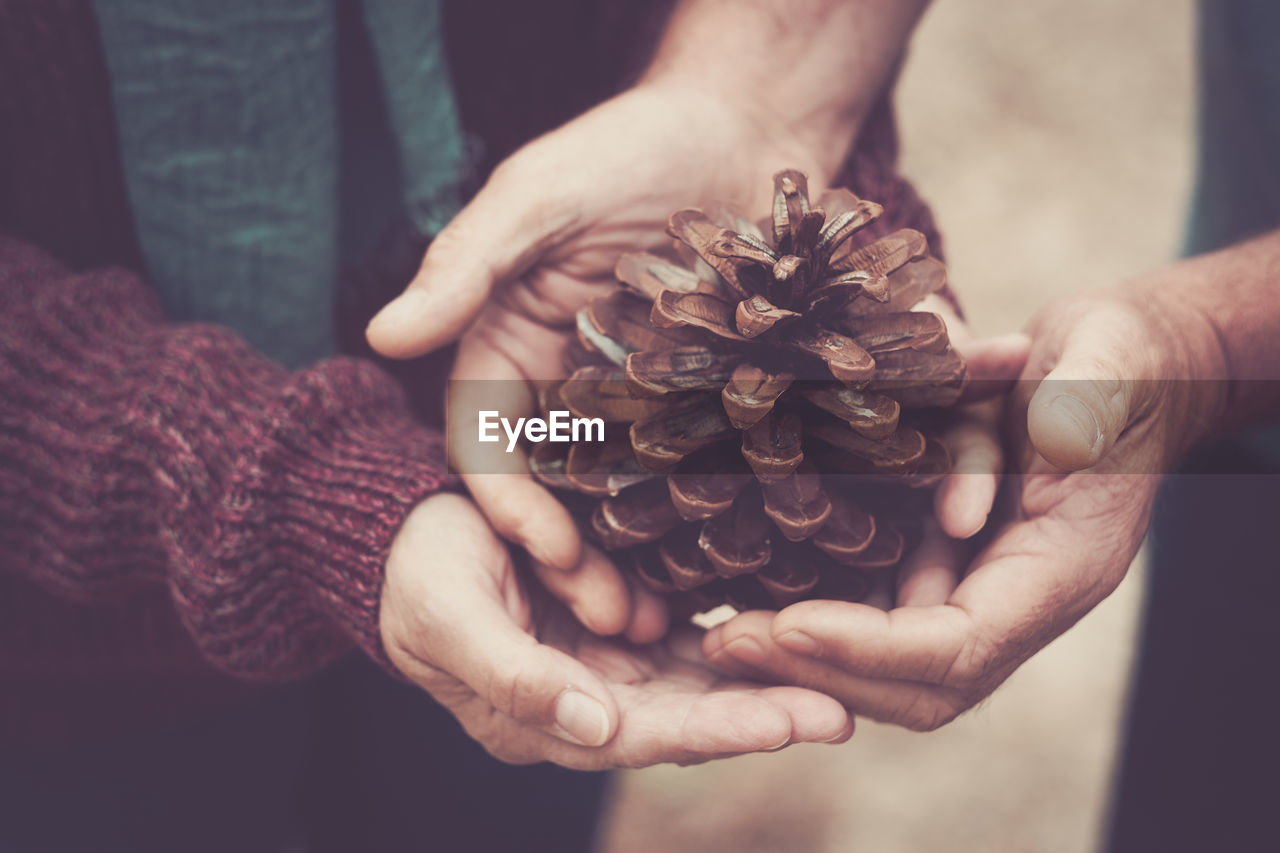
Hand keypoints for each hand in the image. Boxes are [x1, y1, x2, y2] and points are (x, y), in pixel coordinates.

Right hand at [367, 83, 845, 574]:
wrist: (740, 123)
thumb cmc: (624, 148)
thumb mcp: (536, 197)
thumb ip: (466, 266)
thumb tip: (383, 336)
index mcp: (504, 344)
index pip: (486, 443)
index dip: (507, 502)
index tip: (544, 550)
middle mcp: (561, 382)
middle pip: (554, 487)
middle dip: (572, 556)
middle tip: (612, 620)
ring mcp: (631, 395)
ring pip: (620, 493)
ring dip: (633, 555)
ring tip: (663, 617)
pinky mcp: (697, 396)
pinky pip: (688, 466)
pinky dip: (695, 516)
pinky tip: (722, 565)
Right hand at [379, 494, 851, 767]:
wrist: (406, 535)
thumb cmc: (418, 577)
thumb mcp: (450, 620)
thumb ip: (515, 678)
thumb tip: (593, 730)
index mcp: (543, 720)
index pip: (642, 736)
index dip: (713, 731)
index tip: (785, 726)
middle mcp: (587, 703)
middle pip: (685, 716)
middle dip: (761, 716)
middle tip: (840, 714)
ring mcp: (607, 664)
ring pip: (697, 680)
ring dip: (763, 681)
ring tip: (838, 679)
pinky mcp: (619, 624)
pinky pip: (688, 636)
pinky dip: (736, 637)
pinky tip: (790, 631)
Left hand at [701, 286, 1224, 730]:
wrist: (1119, 370)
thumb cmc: (1120, 361)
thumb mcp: (1111, 360)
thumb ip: (1089, 398)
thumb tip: (1056, 440)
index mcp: (1061, 570)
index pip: (963, 647)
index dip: (873, 647)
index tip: (789, 626)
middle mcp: (1017, 598)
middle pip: (920, 682)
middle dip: (824, 671)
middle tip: (729, 643)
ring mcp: (980, 585)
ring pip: (892, 661)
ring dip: (810, 656)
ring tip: (721, 634)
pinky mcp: (947, 560)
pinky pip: (881, 610)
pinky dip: (821, 614)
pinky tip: (751, 594)